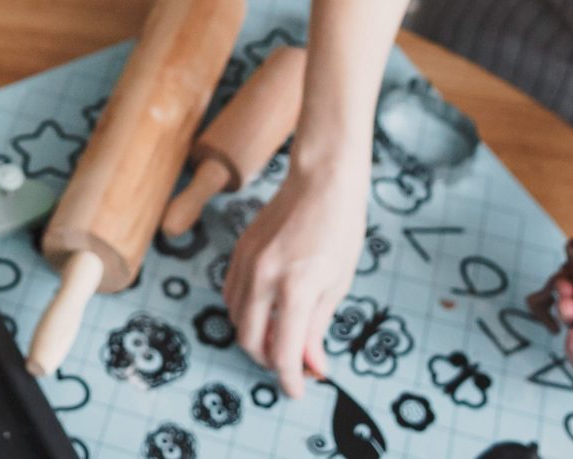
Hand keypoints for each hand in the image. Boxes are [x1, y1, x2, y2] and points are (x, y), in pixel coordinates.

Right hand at [222, 159, 369, 397]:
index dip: (290, 380)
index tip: (297, 390)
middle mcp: (264, 278)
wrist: (322, 180)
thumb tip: (312, 366)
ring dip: (256, 335)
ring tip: (284, 334)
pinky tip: (269, 308)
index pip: (284, 353)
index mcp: (296, 289)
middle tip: (293, 363)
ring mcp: (247, 262)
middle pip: (251, 341)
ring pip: (237, 318)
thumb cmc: (340, 229)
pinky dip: (246, 311)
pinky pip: (232, 293)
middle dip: (270, 361)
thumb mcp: (337, 285)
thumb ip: (318, 329)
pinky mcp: (239, 250)